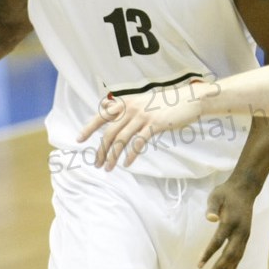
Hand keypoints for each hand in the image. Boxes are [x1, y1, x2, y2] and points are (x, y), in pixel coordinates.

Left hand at [78, 81, 208, 169]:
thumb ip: (128, 108)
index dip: (89, 127)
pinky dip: (131, 155)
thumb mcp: (143, 101)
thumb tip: (112, 115)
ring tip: (108, 168)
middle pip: (109, 132)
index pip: (102, 115)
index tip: (79, 139)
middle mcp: (131, 108)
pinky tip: (127, 164)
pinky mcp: (154, 125)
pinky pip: (138, 142)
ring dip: (113, 156)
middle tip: (96, 163)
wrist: (189, 100)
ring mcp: (143, 116)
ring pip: (121, 139)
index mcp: (126, 102)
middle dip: (101, 150)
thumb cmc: (167, 103)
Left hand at [199, 180, 258, 268]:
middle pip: (229, 254)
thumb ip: (212, 207)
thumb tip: (210, 218)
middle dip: (219, 268)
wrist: (245, 189)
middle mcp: (240, 231)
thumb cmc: (226, 192)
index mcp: (230, 222)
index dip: (208, 254)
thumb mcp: (216, 195)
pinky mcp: (246, 236)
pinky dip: (235, 265)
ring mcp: (245, 235)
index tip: (199, 266)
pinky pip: (240, 254)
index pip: (217, 242)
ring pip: (236, 257)